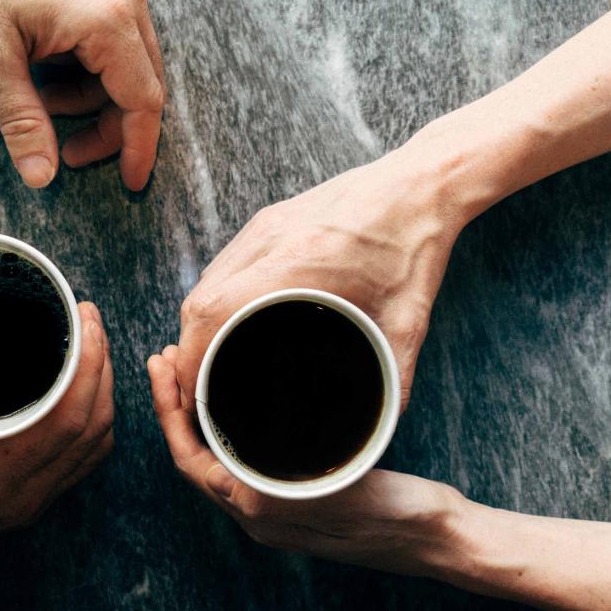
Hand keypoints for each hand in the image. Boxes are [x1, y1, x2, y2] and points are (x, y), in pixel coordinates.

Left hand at [0, 0, 165, 190]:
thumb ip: (20, 121)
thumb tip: (42, 176)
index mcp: (105, 19)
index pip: (143, 101)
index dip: (138, 148)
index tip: (131, 181)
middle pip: (143, 83)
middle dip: (109, 126)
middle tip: (70, 151)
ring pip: (132, 60)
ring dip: (95, 92)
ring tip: (45, 98)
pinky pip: (120, 32)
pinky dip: (93, 61)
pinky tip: (53, 64)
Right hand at [0, 302, 115, 569]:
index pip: (67, 416)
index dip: (88, 362)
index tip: (83, 316)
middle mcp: (19, 495)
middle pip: (93, 426)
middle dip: (101, 363)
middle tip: (88, 316)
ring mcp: (28, 505)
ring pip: (94, 446)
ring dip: (101, 391)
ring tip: (91, 344)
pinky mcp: (28, 506)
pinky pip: (81, 463)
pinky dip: (92, 422)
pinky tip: (82, 391)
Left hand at [145, 345, 463, 574]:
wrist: (439, 535)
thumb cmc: (399, 517)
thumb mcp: (343, 500)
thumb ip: (286, 496)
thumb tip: (233, 484)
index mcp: (261, 515)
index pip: (191, 461)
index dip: (170, 413)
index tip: (164, 367)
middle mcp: (259, 514)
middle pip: (195, 455)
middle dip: (175, 405)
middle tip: (164, 356)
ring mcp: (276, 504)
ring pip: (216, 454)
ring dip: (197, 412)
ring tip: (189, 366)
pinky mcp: (296, 490)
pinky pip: (243, 454)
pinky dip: (228, 420)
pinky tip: (237, 393)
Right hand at [174, 154, 473, 407]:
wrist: (422, 184)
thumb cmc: (417, 246)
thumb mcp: (409, 322)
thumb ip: (395, 378)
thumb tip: (384, 426)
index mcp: (299, 264)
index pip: (214, 312)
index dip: (191, 357)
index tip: (191, 392)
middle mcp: (271, 240)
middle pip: (199, 300)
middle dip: (188, 349)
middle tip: (197, 388)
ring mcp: (265, 226)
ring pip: (206, 280)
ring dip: (199, 322)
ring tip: (207, 360)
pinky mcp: (269, 219)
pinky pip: (224, 263)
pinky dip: (216, 296)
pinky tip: (228, 320)